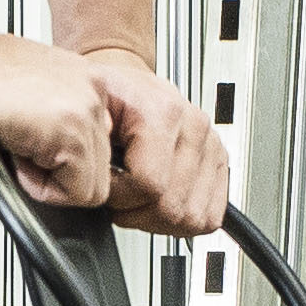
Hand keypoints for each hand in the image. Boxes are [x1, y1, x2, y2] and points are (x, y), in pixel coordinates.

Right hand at [0, 32, 118, 208]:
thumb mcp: (22, 90)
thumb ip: (48, 115)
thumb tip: (47, 148)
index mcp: (84, 81)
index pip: (98, 146)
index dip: (62, 161)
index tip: (32, 149)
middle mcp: (93, 91)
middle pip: (99, 167)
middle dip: (58, 173)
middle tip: (20, 153)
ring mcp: (86, 109)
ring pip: (91, 184)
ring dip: (49, 180)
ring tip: (15, 152)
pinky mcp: (70, 130)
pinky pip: (75, 191)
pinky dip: (42, 189)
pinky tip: (15, 159)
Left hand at [79, 45, 227, 236]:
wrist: (122, 84)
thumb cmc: (105, 98)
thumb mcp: (85, 112)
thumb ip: (88, 144)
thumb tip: (88, 178)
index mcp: (165, 112)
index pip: (151, 185)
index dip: (119, 197)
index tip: (105, 185)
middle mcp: (195, 128)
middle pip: (174, 208)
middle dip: (138, 212)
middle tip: (119, 196)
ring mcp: (211, 147)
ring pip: (193, 218)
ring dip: (159, 218)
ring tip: (137, 199)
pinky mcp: (219, 164)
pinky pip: (211, 217)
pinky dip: (182, 221)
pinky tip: (159, 204)